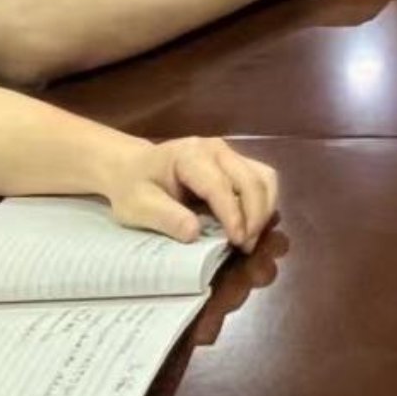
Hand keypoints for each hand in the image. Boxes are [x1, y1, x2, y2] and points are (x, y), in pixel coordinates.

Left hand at [101, 136, 279, 251]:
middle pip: (251, 179)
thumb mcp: (137, 206)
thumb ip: (165, 217)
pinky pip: (262, 179)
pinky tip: (251, 223)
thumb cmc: (132, 187)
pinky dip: (263, 202)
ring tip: (251, 237)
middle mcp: (217, 149)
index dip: (232, 215)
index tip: (236, 242)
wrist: (131, 167)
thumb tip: (195, 233)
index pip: (220, 185)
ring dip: (264, 209)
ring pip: (264, 177)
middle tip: (246, 246)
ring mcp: (229, 153)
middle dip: (255, 215)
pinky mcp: (236, 162)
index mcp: (190, 155)